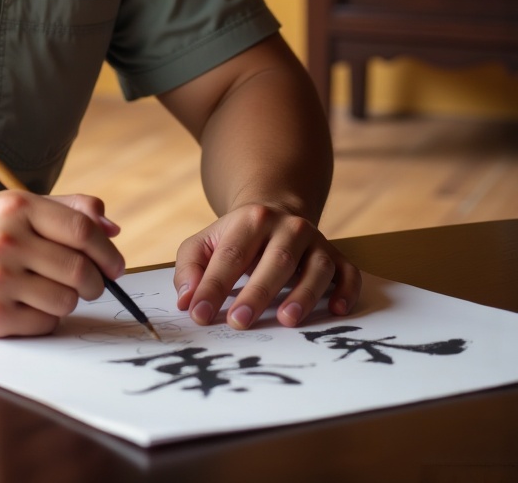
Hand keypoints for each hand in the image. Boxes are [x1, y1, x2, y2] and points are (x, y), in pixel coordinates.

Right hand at [0, 191, 123, 337]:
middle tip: (92, 284)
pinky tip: (31, 305)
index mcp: (16, 206)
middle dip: (96, 282)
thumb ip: (67, 209)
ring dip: (69, 300)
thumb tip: (112, 227)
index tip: (115, 266)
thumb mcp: (16, 206)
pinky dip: (47, 317)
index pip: (82, 231)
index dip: (108, 251)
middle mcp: (6, 241)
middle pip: (79, 269)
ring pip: (66, 300)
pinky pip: (44, 323)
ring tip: (52, 291)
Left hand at [173, 204, 360, 330]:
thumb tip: (186, 301)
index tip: (199, 315)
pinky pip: (348, 272)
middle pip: (276, 260)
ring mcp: (315, 241)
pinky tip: (336, 310)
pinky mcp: (336, 256)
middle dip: (257, 292)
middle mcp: (287, 227)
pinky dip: (346, 290)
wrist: (274, 213)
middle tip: (239, 322)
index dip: (213, 286)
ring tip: (287, 320)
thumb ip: (191, 268)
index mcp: (251, 219)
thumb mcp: (206, 242)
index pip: (231, 255)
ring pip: (316, 267)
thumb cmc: (235, 239)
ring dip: (303, 294)